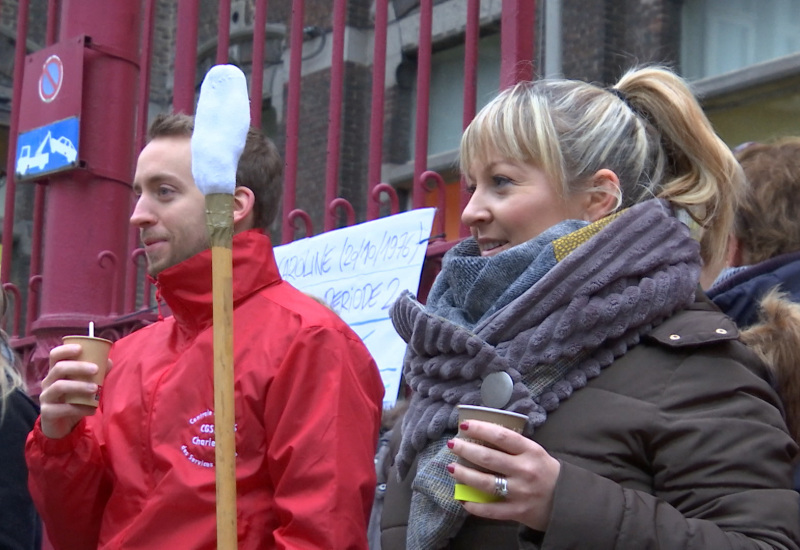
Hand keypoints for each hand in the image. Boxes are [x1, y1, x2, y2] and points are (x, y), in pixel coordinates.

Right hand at [38, 344, 109, 438]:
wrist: (62, 425)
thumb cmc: (74, 399)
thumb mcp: (84, 384)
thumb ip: (95, 373)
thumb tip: (108, 362)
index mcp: (56, 372)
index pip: (55, 355)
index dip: (65, 350)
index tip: (80, 348)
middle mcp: (47, 382)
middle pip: (59, 368)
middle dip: (78, 367)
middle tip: (96, 369)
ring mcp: (45, 397)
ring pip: (59, 386)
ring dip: (79, 386)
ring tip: (95, 389)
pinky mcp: (47, 412)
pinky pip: (62, 408)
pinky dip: (78, 408)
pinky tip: (92, 410)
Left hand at [446, 419, 560, 530]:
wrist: (568, 502)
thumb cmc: (546, 472)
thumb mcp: (536, 453)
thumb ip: (514, 446)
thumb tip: (482, 435)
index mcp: (531, 452)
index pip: (502, 437)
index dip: (481, 429)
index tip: (465, 425)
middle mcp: (525, 471)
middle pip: (489, 458)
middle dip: (466, 449)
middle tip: (452, 444)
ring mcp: (520, 492)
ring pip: (486, 483)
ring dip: (465, 474)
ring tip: (451, 468)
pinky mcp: (517, 512)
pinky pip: (491, 510)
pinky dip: (475, 506)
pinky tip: (462, 500)